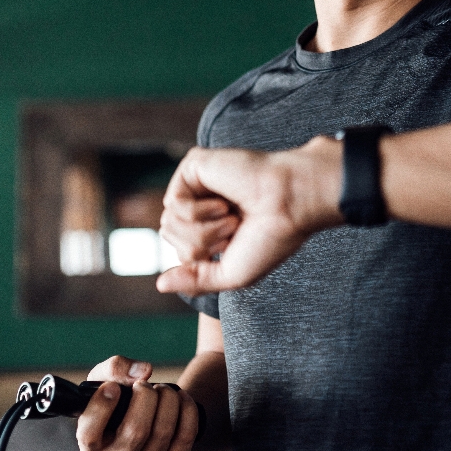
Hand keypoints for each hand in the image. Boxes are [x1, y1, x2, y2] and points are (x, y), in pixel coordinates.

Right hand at [76, 355, 199, 450]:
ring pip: (163, 431)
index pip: (89, 436)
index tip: (112, 387)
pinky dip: (187, 408)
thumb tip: (143, 372)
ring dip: (167, 399)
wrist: (147, 415)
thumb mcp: (105, 378)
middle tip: (144, 385)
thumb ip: (114, 368)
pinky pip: (186, 435)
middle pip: (136, 431)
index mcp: (93, 446)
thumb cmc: (119, 397)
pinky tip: (179, 397)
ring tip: (161, 390)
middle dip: (145, 396)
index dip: (101, 408)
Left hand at [156, 137, 342, 294]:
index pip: (180, 249)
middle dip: (200, 244)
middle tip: (234, 228)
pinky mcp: (194, 166)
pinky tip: (224, 203)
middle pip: (169, 235)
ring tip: (231, 216)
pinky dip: (199, 212)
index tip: (235, 244)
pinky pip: (172, 203)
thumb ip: (196, 281)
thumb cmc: (270, 238)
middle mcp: (202, 201)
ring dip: (203, 230)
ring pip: (168, 222)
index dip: (202, 257)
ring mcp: (197, 183)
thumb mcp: (232, 274)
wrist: (290, 206)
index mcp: (212, 223)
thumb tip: (160, 284)